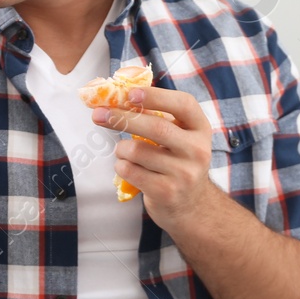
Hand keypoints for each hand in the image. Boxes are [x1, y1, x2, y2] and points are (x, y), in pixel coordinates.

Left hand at [93, 85, 217, 230]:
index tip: (130, 93)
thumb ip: (158, 116)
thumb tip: (119, 95)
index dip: (155, 96)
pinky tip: (127, 167)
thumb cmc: (176, 162)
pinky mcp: (166, 192)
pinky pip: (131, 171)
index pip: (183, 104)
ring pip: (137, 151)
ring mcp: (184, 173)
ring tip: (123, 151)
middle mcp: (197, 150)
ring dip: (121, 149)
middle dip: (122, 118)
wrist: (190, 205)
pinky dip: (121, 166)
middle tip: (99, 114)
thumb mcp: (179, 137)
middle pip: (156, 127)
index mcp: (200, 129)